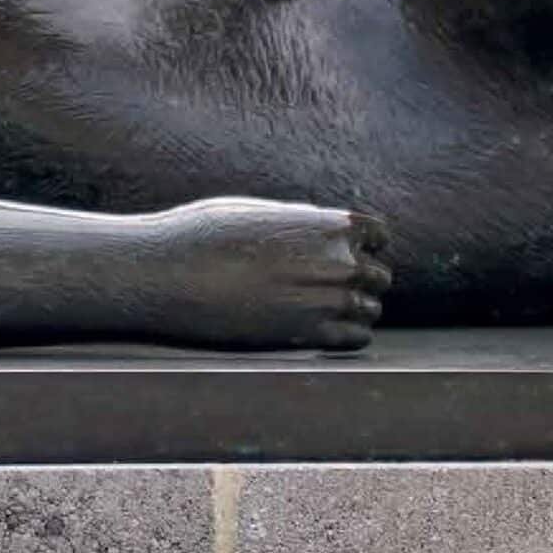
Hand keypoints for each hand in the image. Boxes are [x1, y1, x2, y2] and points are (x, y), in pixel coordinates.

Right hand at [144, 197, 391, 350]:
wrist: (174, 273)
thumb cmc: (205, 235)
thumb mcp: (261, 213)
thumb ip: (299, 226)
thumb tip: (312, 234)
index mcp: (328, 224)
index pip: (379, 235)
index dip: (364, 245)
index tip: (346, 254)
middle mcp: (338, 262)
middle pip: (379, 276)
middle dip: (360, 281)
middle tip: (332, 287)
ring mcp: (327, 301)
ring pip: (370, 310)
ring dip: (354, 310)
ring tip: (325, 311)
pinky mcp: (309, 335)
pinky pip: (356, 338)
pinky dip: (347, 335)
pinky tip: (323, 330)